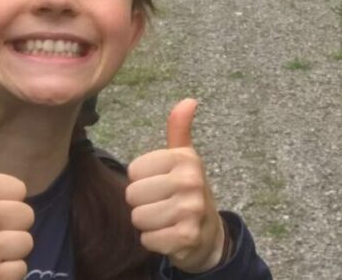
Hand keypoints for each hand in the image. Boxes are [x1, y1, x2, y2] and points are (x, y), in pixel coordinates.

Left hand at [126, 99, 225, 272]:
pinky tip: (169, 236)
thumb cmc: (188, 192)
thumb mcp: (184, 159)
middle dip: (143, 204)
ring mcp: (191, 210)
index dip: (142, 180)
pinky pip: (147, 239)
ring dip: (148, 224)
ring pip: (138, 218)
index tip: (160, 184)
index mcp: (185, 159)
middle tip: (162, 205)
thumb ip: (179, 129)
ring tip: (166, 220)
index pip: (134, 170)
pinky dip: (154, 241)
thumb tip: (189, 100)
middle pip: (133, 195)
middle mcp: (191, 181)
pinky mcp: (187, 237)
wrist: (209, 234)